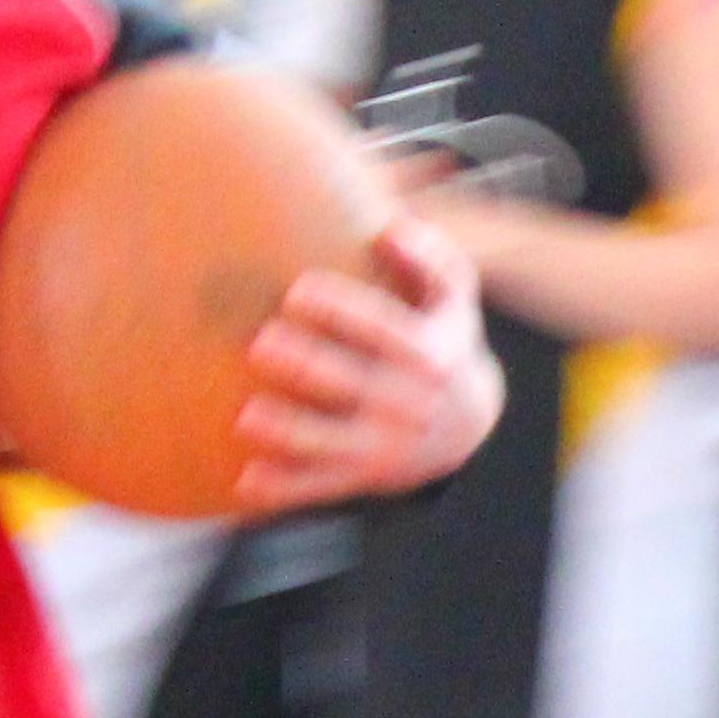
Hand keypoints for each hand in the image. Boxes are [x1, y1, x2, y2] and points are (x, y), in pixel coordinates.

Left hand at [235, 216, 504, 510]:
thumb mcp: (455, 299)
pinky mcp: (363, 477)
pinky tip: (247, 482)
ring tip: (248, 417)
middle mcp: (409, 405)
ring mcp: (386, 447)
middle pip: (353, 384)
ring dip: (290, 432)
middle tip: (261, 344)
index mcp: (429, 355)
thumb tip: (392, 229)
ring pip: (332, 442)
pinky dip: (284, 488)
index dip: (342, 310)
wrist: (470, 427)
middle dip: (308, 366)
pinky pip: (320, 485)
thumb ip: (432, 257)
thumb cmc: (444, 344)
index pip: (385, 329)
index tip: (299, 291)